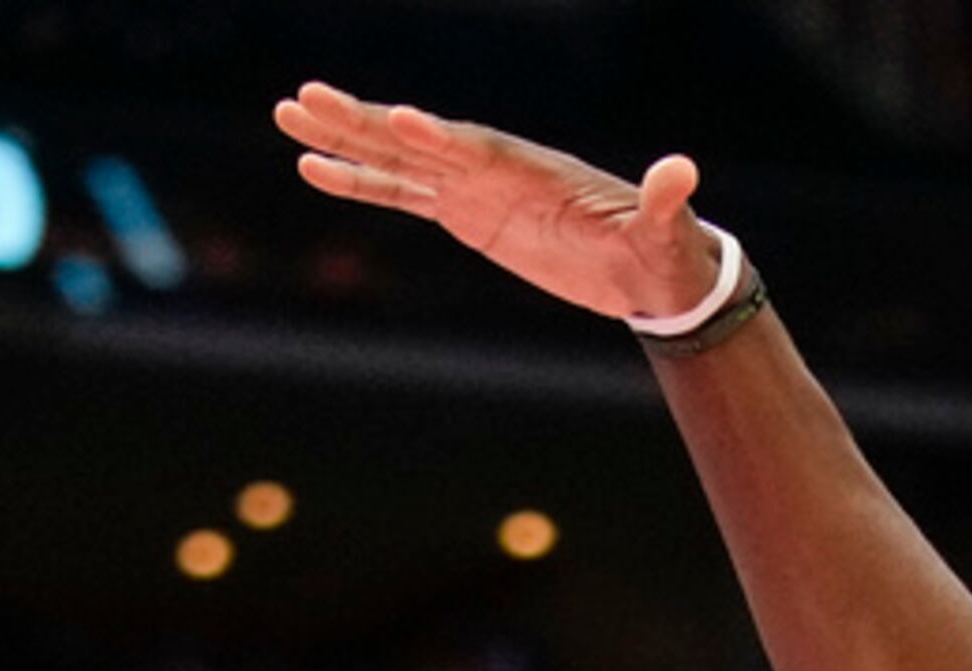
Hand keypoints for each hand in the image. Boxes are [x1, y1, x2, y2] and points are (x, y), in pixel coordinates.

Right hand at [273, 80, 722, 320]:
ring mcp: (474, 187)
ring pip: (398, 159)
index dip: (437, 136)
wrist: (651, 271)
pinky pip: (402, 194)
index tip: (396, 119)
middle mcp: (494, 167)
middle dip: (363, 122)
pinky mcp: (466, 212)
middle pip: (418, 140)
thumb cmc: (660, 251)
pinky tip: (313, 170)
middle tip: (304, 98)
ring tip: (288, 119)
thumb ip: (664, 204)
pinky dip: (360, 182)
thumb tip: (683, 173)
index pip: (476, 147)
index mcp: (533, 169)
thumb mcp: (665, 232)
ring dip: (344, 141)